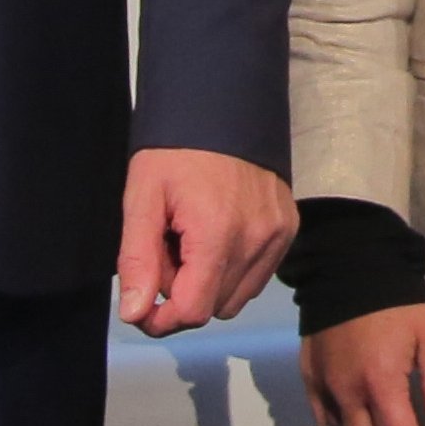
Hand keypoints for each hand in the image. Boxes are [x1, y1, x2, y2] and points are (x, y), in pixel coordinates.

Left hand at [118, 147, 299, 334]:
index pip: (193, 311)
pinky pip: (258, 276)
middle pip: (214, 307)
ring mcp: (278, 234)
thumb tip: (135, 313)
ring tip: (191, 244)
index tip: (142, 307)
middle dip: (183, 294)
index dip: (161, 319)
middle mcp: (257, 239)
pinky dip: (234, 270)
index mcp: (218, 233)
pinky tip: (217, 237)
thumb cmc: (177, 149)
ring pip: (237, 297)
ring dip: (209, 285)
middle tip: (165, 253)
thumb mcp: (142, 198)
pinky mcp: (289, 228)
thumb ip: (137, 259)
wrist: (223, 105)